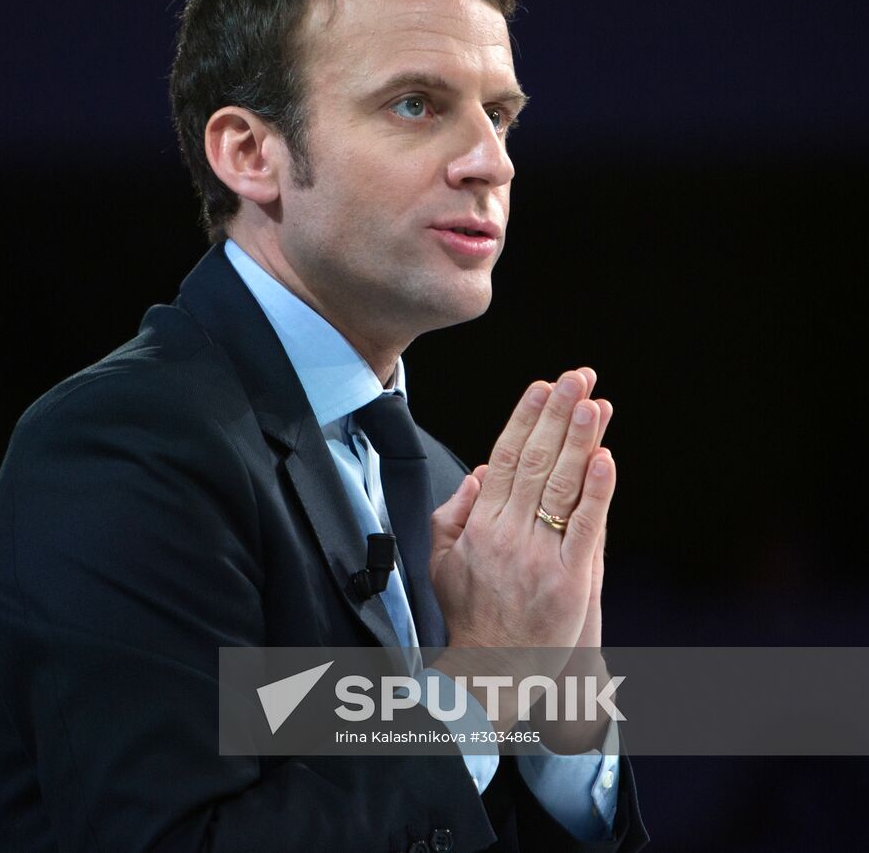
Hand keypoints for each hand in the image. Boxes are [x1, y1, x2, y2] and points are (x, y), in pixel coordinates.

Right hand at [428, 370, 615, 725]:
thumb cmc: (467, 616)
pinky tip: (607, 457)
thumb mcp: (442, 560)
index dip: (525, 418)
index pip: (506, 458)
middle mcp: (508, 533)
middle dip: (558, 413)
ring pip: (563, 485)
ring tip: (594, 400)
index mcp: (479, 525)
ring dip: (580, 438)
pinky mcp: (570, 581)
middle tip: (577, 376)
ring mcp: (540, 556)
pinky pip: (587, 527)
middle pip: (537, 461)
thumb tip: (481, 470)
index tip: (541, 384)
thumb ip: (456, 512)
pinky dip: (598, 490)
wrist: (490, 671)